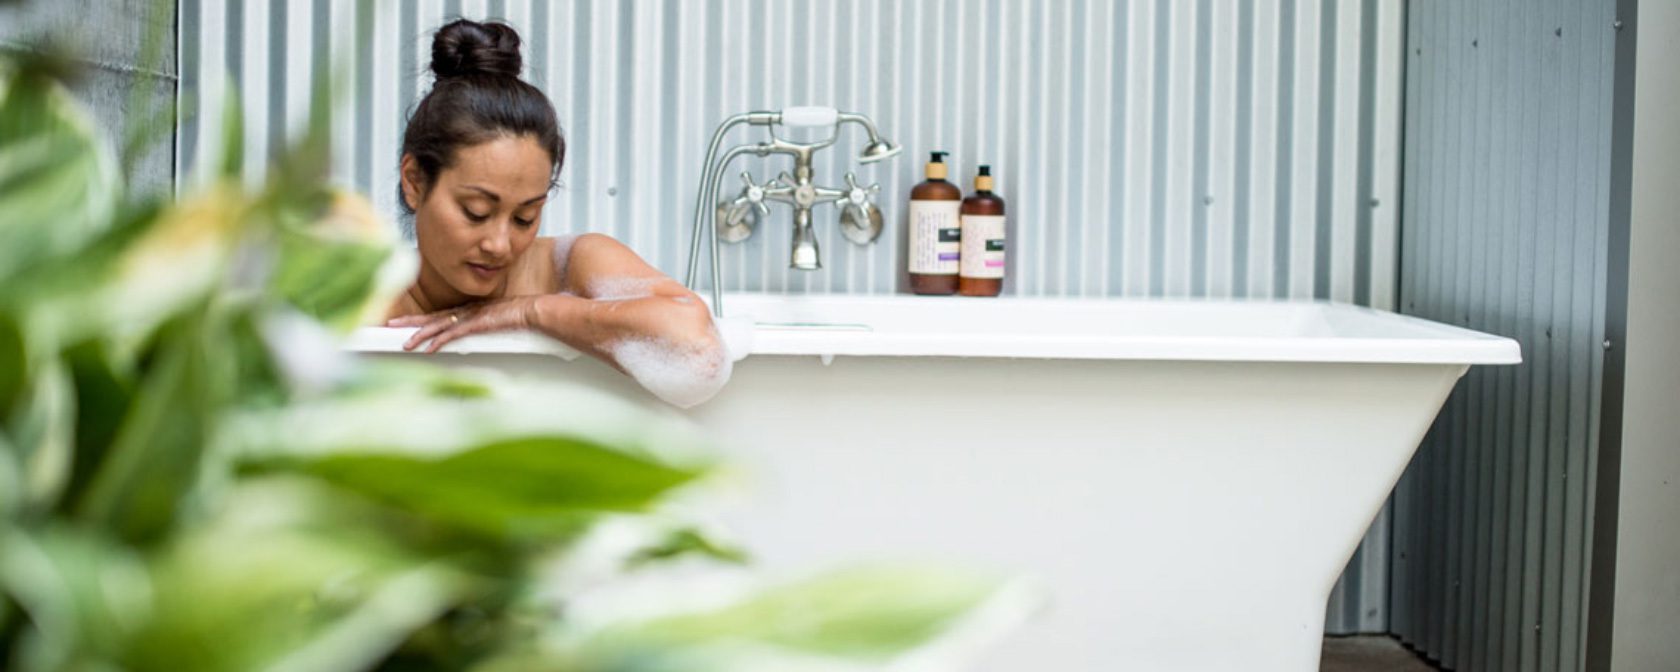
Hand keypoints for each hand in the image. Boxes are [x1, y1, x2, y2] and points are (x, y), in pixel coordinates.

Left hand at [385, 296, 542, 353]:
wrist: (531, 311)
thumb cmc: (517, 316)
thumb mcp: (494, 322)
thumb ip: (482, 327)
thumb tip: (472, 334)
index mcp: (467, 311)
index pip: (438, 316)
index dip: (420, 320)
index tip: (404, 323)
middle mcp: (464, 311)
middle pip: (431, 317)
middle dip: (410, 322)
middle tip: (390, 324)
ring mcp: (469, 317)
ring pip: (438, 326)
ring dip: (420, 335)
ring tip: (404, 343)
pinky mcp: (476, 325)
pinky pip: (452, 335)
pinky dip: (439, 342)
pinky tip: (428, 350)